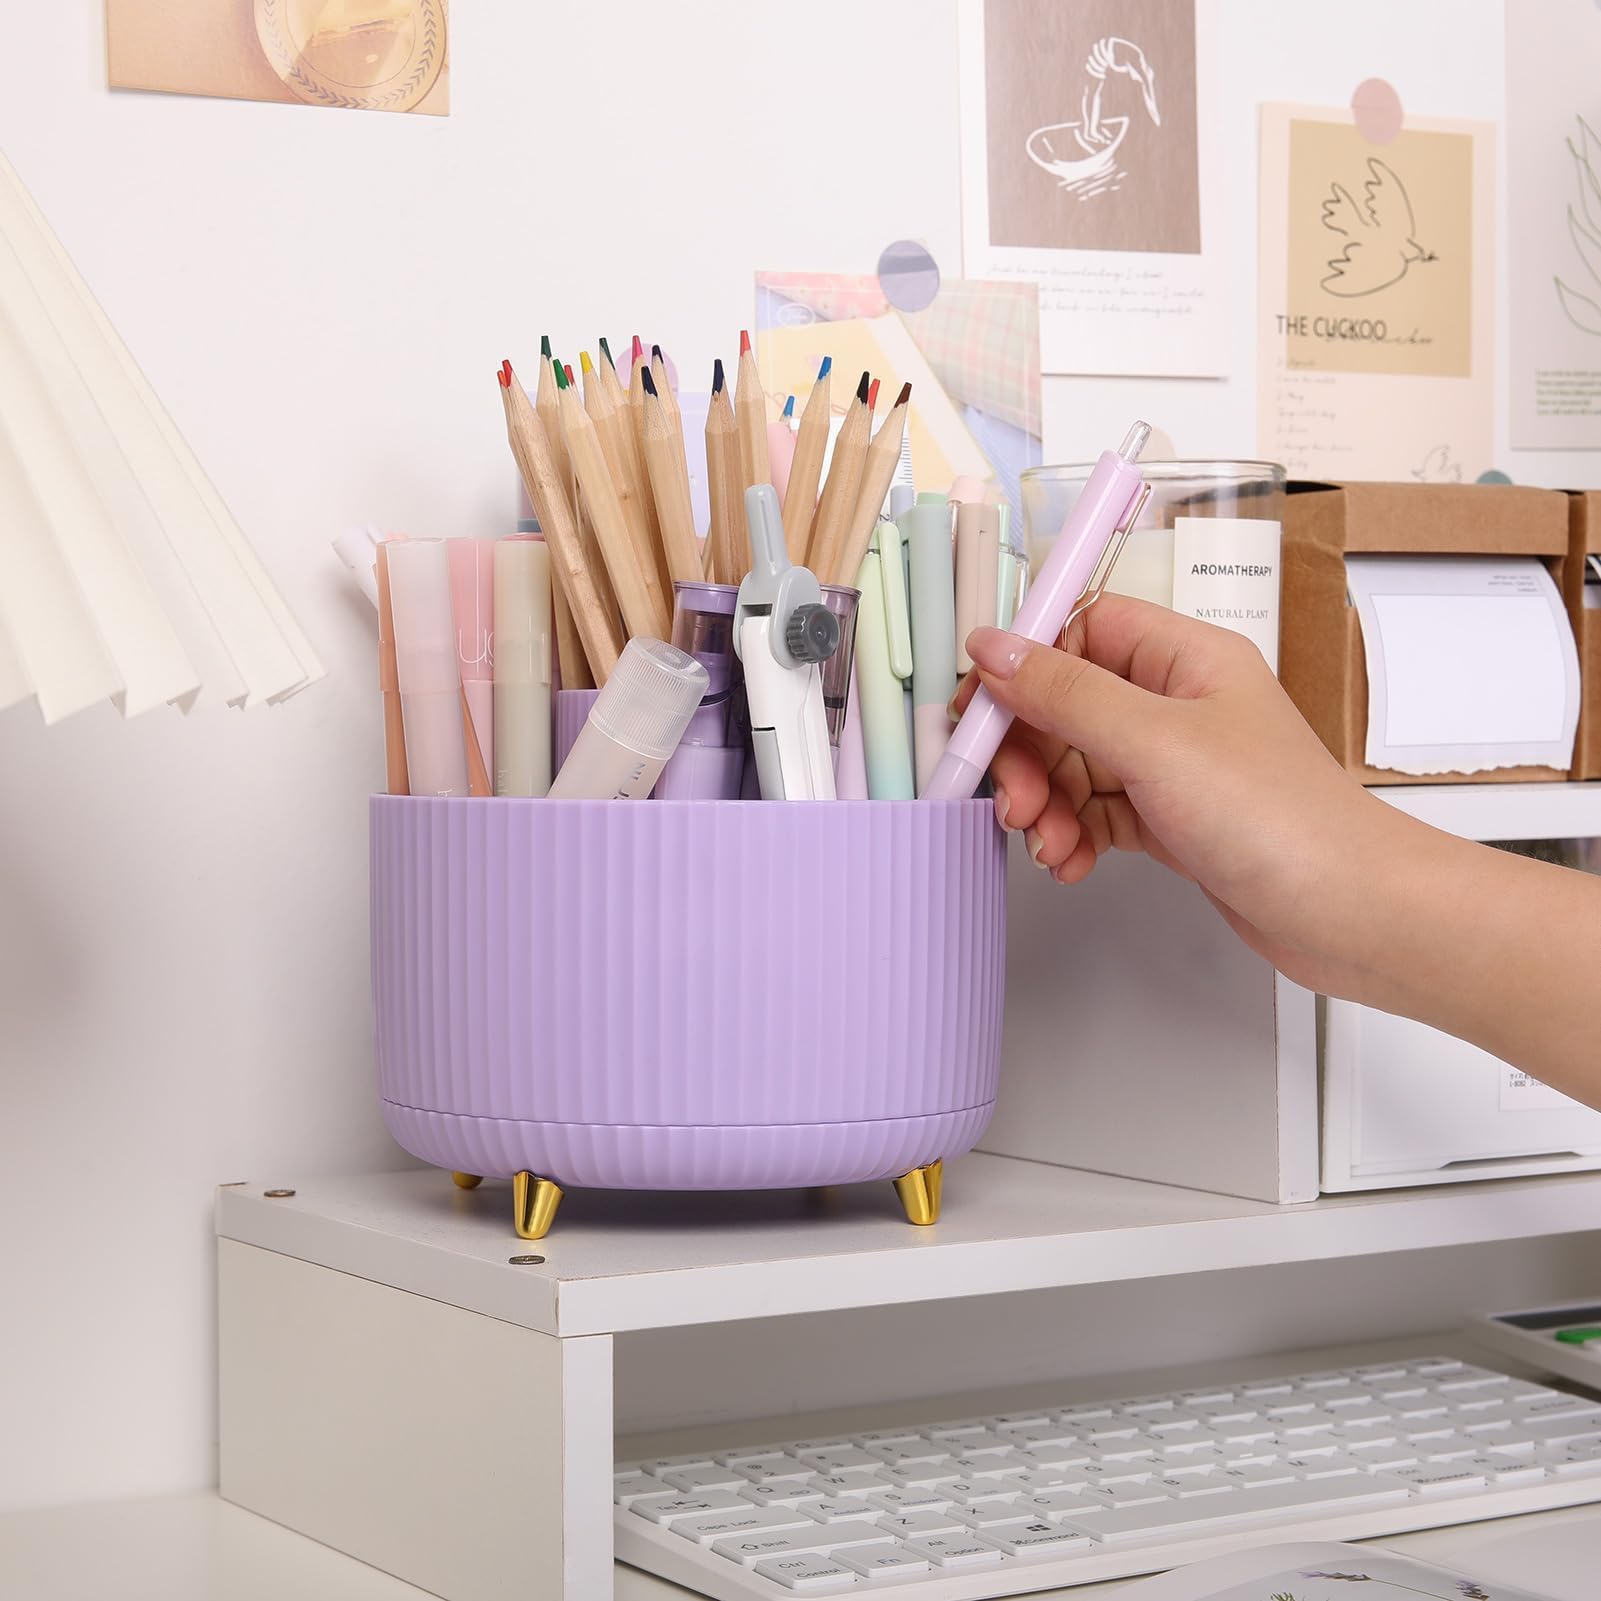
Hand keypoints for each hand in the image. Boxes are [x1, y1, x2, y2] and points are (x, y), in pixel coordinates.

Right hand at [955, 596, 1414, 997]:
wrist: (1349, 914)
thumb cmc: (1283, 820)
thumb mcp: (1155, 743)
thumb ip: (1066, 693)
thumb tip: (995, 648)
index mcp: (1184, 658)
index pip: (1080, 629)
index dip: (1025, 665)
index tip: (981, 710)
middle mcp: (1177, 703)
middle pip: (1065, 703)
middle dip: (1027, 753)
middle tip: (1013, 797)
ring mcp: (1174, 764)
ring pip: (1074, 764)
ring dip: (1045, 803)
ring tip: (1046, 841)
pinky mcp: (1171, 819)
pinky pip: (1095, 812)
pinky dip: (1071, 835)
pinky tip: (1069, 861)